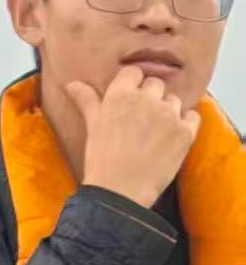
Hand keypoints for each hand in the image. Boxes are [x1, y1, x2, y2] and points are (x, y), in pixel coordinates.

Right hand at [67, 66, 199, 209]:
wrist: (119, 192)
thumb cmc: (101, 160)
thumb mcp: (91, 127)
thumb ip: (87, 101)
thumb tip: (72, 84)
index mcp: (120, 95)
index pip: (133, 72)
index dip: (131, 85)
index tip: (128, 100)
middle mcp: (146, 99)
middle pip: (155, 84)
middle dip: (149, 98)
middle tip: (139, 120)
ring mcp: (168, 114)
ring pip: (173, 100)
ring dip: (166, 111)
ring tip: (154, 132)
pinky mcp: (185, 131)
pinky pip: (192, 116)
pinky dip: (184, 123)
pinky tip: (170, 137)